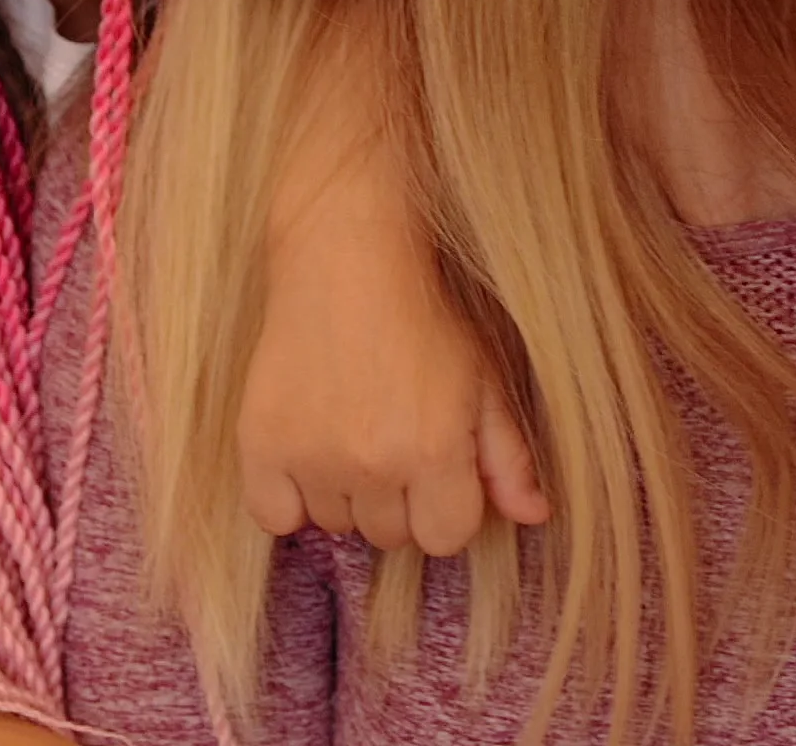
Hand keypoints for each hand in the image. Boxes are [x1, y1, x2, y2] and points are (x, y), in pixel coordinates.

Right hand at [236, 202, 549, 555]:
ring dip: (345, 493)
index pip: (445, 537)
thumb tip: (535, 518)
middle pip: (390, 535)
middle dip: (398, 499)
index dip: (446, 504)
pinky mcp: (260, 442)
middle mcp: (373, 463)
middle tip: (388, 438)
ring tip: (347, 431)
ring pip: (336, 523)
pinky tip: (305, 456)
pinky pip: (274, 517)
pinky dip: (287, 499)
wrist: (344, 258)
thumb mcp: (482, 380)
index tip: (434, 464)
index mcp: (434, 451)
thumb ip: (509, 457)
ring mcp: (312, 455)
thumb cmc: (423, 317)